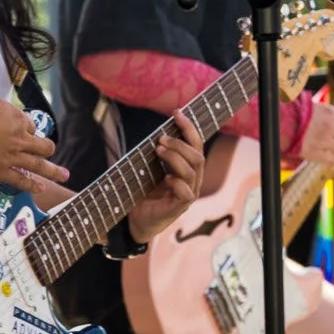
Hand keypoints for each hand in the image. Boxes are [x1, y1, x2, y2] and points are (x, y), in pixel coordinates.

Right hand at [0, 96, 69, 194]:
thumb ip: (5, 112)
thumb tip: (7, 117)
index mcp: (18, 120)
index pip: (31, 126)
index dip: (27, 129)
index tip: (22, 132)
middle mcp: (20, 139)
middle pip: (43, 146)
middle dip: (48, 149)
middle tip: (51, 151)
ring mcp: (12, 157)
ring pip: (39, 165)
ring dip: (53, 171)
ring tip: (64, 176)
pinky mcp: (2, 171)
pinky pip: (21, 180)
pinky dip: (32, 185)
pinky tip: (41, 188)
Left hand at [128, 112, 204, 243]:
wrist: (135, 220)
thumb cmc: (144, 192)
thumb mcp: (150, 168)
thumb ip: (159, 154)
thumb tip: (158, 133)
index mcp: (188, 170)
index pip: (196, 145)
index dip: (189, 128)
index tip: (177, 113)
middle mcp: (192, 181)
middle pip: (198, 156)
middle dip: (180, 143)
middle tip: (160, 139)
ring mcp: (187, 195)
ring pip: (193, 170)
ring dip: (175, 157)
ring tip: (158, 151)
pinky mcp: (179, 208)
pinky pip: (186, 192)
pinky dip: (176, 182)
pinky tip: (165, 178)